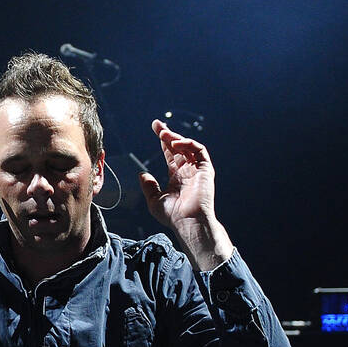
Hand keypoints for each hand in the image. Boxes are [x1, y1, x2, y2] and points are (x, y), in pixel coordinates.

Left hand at [138, 119, 231, 269]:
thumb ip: (149, 186)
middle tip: (157, 125)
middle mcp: (188, 171)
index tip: (154, 129)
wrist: (188, 222)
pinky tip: (175, 143)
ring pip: (188, 146)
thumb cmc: (173, 216)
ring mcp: (197, 169)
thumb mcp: (154, 200)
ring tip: (163, 133)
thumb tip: (142, 174)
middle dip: (168, 134)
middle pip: (178, 147)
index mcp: (177, 177)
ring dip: (176, 137)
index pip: (170, 154)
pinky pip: (199, 151)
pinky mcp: (205, 169)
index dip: (163, 141)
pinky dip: (188, 144)